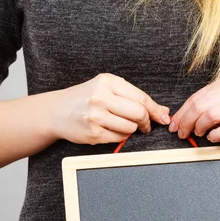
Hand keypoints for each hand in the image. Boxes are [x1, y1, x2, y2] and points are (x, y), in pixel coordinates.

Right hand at [47, 73, 170, 144]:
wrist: (56, 111)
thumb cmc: (85, 98)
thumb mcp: (107, 89)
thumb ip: (134, 97)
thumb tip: (163, 111)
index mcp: (107, 82)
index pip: (140, 97)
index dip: (156, 109)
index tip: (163, 116)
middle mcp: (101, 97)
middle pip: (139, 113)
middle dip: (147, 121)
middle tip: (146, 125)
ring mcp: (96, 116)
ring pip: (130, 128)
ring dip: (132, 130)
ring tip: (123, 125)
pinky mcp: (93, 133)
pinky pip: (119, 138)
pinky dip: (121, 136)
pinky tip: (112, 130)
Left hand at [168, 75, 219, 147]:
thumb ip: (213, 103)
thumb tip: (185, 116)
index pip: (197, 97)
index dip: (182, 112)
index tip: (174, 124)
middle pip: (200, 105)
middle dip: (186, 121)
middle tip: (181, 133)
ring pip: (210, 115)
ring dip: (199, 127)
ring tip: (198, 134)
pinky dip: (214, 135)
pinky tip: (212, 138)